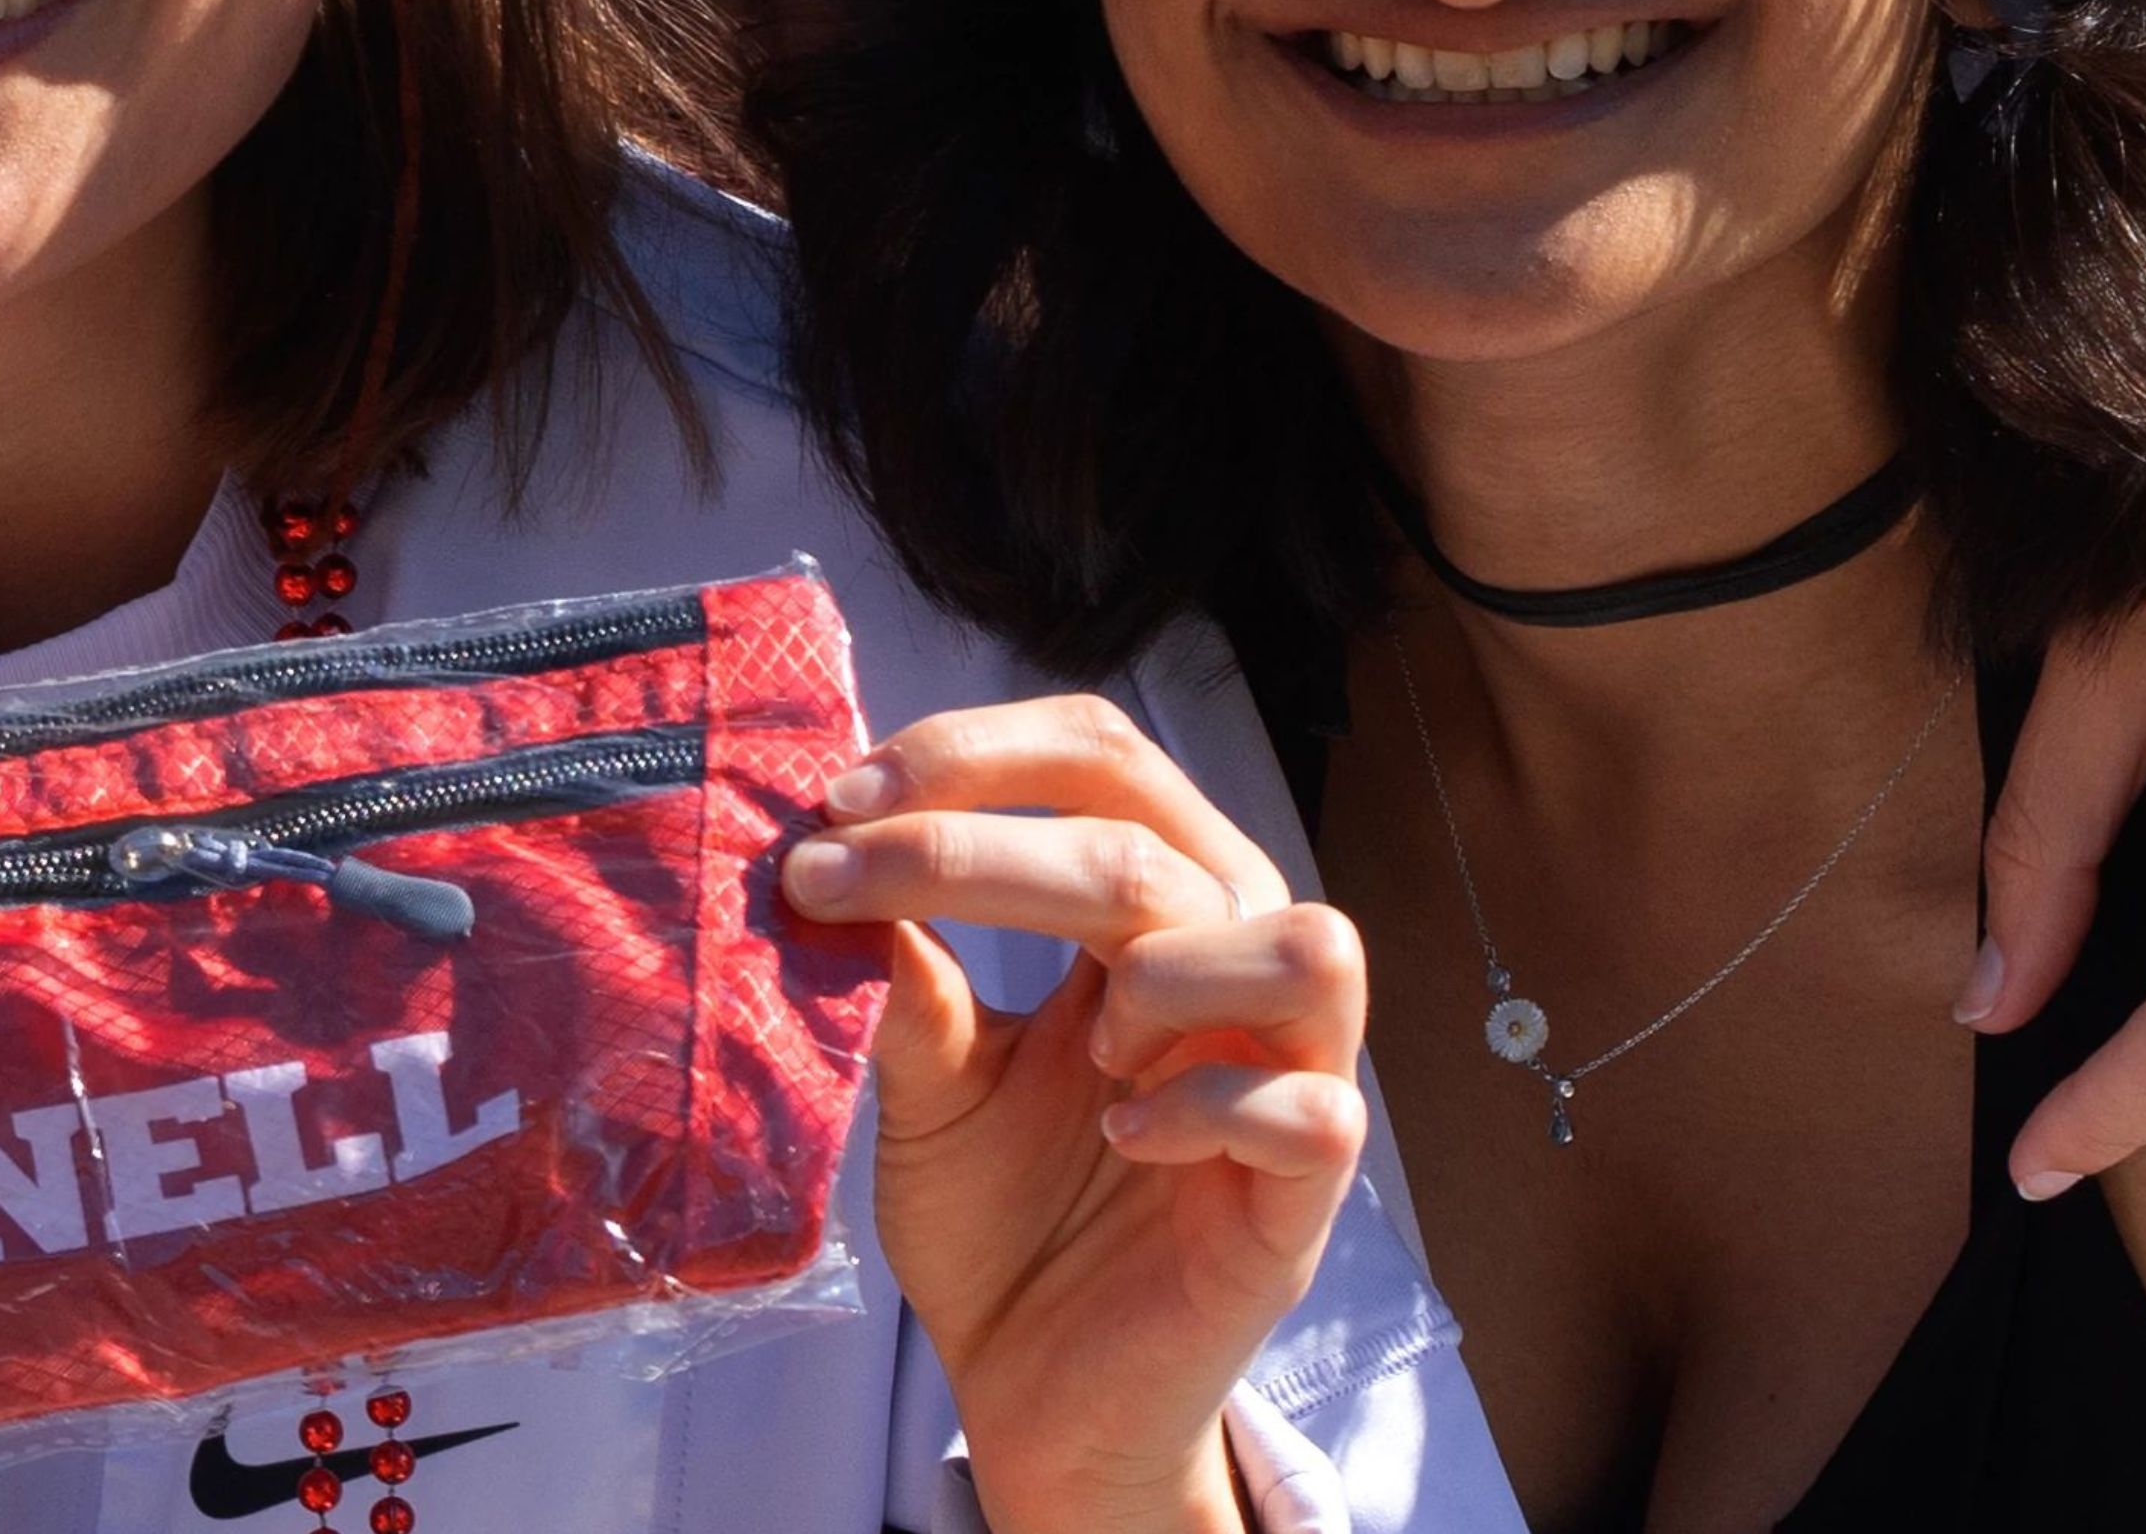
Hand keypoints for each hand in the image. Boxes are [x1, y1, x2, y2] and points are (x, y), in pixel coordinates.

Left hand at [799, 697, 1363, 1533]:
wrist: (1035, 1390)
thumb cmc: (1000, 1218)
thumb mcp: (928, 1086)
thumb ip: (910, 984)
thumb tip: (844, 867)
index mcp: (1150, 917)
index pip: (1105, 763)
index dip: (975, 754)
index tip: (837, 802)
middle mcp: (1232, 975)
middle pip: (1163, 836)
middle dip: (983, 841)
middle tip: (844, 875)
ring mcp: (1285, 1083)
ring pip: (1309, 943)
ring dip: (1165, 966)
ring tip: (1087, 1041)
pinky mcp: (1303, 1199)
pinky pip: (1309, 1109)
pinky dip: (1203, 1107)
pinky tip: (1120, 1134)